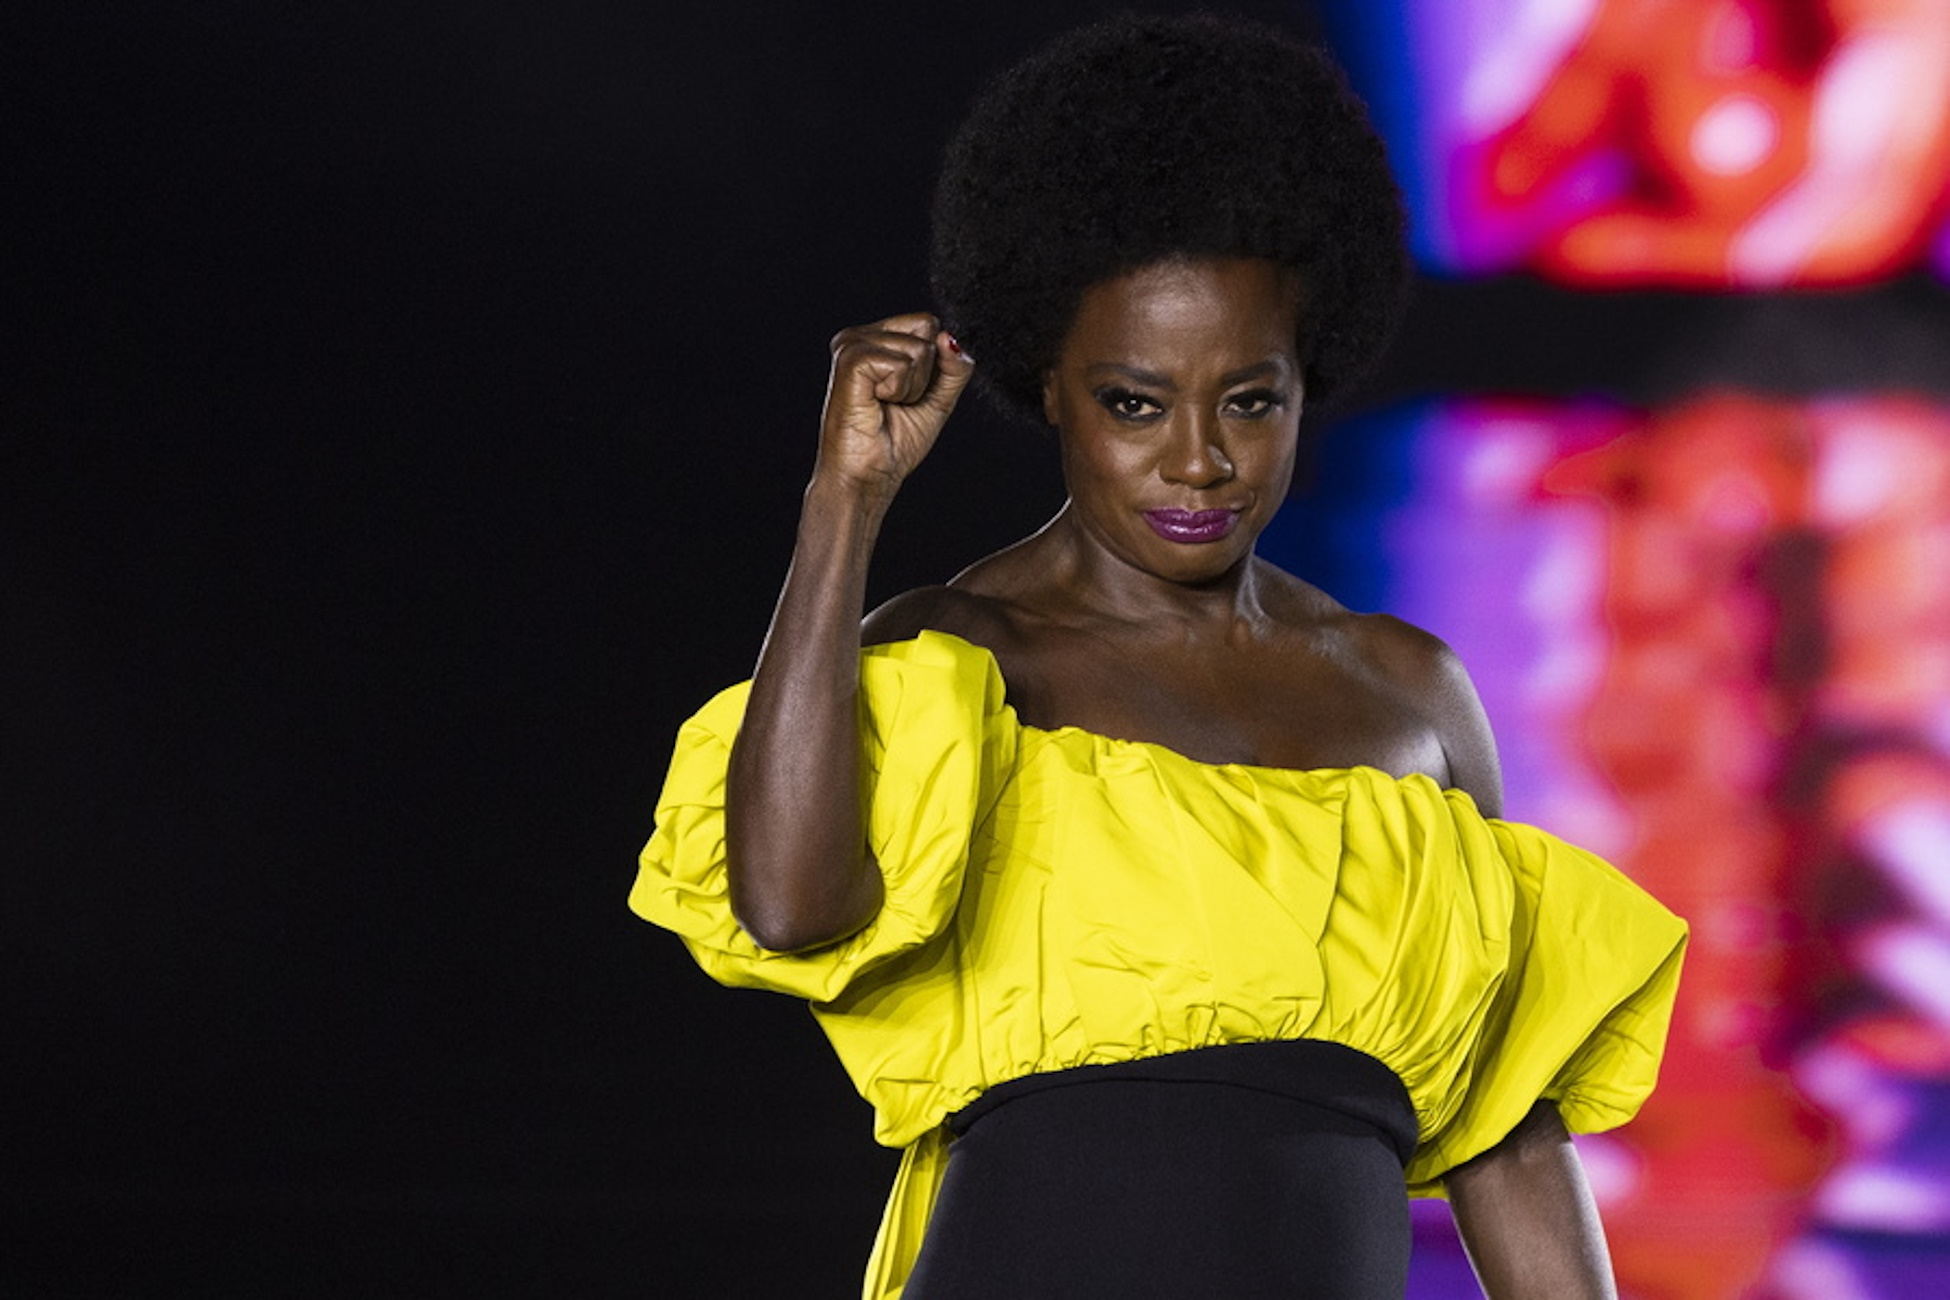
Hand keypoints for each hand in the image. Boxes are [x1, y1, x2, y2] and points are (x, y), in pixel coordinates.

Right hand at [815, 313, 975, 500]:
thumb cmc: (894, 443)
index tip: (905, 395)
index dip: (933, 365)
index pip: (928, 323)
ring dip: (912, 388)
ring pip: (918, 347)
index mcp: (875, 339)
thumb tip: (951, 338)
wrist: (868, 477)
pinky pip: (902, 363)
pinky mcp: (850, 360)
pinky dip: (899, 391)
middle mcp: (859, 336)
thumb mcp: (938, 400)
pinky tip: (876, 404)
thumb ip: (954, 368)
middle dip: (925, 374)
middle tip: (894, 402)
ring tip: (883, 406)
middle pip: (927, 327)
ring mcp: (851, 345)